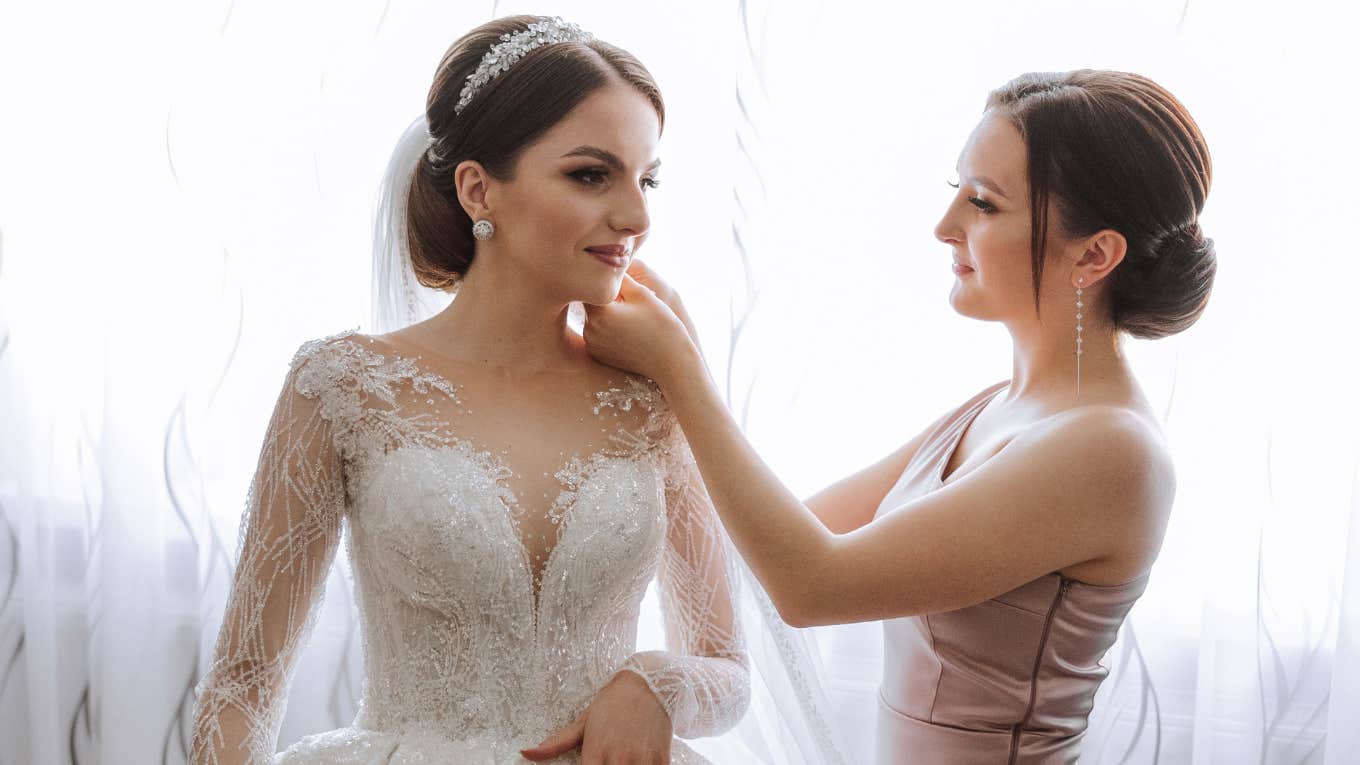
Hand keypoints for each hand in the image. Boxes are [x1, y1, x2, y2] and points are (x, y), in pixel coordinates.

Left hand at [520, 670, 672, 763]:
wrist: (650, 683)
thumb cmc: (611, 704)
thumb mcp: (583, 722)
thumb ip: (555, 744)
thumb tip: (525, 752)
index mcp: (595, 751)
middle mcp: (618, 757)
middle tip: (605, 764)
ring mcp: (642, 759)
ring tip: (621, 762)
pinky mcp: (662, 758)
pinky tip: (639, 762)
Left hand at [583, 271, 697, 384]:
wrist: (671, 362)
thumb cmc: (661, 325)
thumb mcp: (642, 293)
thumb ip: (619, 277)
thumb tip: (605, 264)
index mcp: (599, 312)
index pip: (590, 287)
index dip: (603, 282)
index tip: (616, 281)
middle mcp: (590, 330)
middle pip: (590, 303)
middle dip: (603, 298)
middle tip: (626, 298)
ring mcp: (592, 344)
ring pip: (593, 318)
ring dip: (605, 313)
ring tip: (629, 315)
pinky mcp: (598, 355)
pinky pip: (597, 334)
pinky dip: (606, 329)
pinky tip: (626, 329)